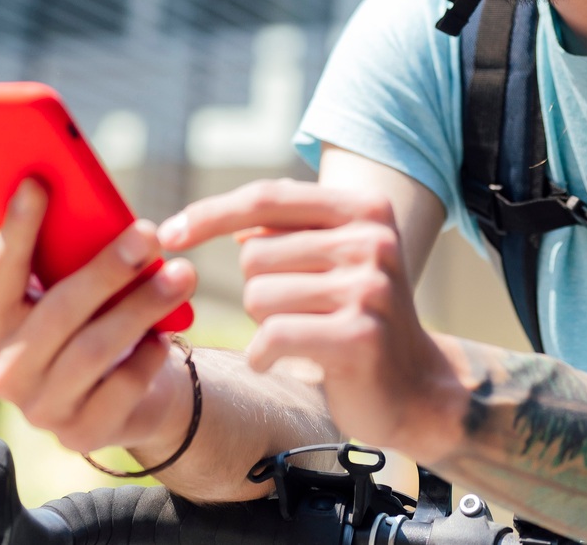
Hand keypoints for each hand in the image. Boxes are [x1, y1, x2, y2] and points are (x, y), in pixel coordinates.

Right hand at [0, 179, 198, 457]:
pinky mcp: (83, 433)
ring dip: (143, 306)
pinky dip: (148, 356)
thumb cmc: (85, 320)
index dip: (16, 229)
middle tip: (149, 234)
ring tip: (183, 275)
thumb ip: (25, 249)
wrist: (124, 391)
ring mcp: (42, 409)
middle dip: (106, 269)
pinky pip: (121, 388)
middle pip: (57, 312)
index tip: (38, 182)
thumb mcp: (55, 284)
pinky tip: (168, 334)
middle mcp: (5, 372)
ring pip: (95, 349)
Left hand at [158, 178, 468, 463]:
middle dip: (257, 289)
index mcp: (364, 208)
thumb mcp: (336, 259)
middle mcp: (370, 240)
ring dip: (265, 324)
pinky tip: (284, 360)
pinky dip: (264, 354)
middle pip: (255, 254)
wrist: (417, 388)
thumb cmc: (358, 318)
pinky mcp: (358, 335)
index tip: (169, 233)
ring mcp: (368, 287)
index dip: (212, 214)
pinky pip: (273, 335)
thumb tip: (232, 225)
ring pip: (258, 296)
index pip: (269, 198)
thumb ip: (290, 231)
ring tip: (304, 335)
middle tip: (298, 313)